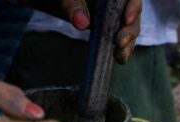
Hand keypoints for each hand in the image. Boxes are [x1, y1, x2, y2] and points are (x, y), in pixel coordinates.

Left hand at [23, 0, 141, 62]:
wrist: (45, 0)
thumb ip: (71, 3)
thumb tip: (83, 24)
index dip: (134, 6)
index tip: (126, 20)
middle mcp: (113, 0)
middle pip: (133, 12)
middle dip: (130, 29)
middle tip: (120, 42)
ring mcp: (111, 12)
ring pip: (129, 26)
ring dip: (128, 42)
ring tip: (121, 56)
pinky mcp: (106, 26)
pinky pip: (119, 36)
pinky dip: (121, 48)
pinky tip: (120, 58)